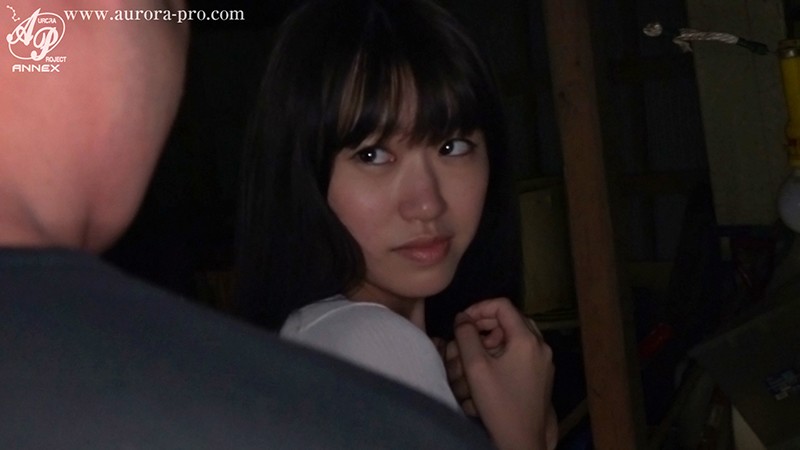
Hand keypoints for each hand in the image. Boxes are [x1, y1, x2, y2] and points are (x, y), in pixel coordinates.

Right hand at [452, 298, 556, 449]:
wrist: (522, 439)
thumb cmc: (498, 403)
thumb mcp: (476, 367)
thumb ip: (466, 336)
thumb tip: (462, 318)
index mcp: (527, 339)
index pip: (502, 305)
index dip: (479, 308)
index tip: (462, 322)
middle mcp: (541, 345)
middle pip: (512, 317)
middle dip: (487, 322)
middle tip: (468, 336)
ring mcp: (545, 360)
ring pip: (518, 333)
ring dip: (496, 336)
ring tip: (478, 352)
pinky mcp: (544, 373)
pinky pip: (524, 348)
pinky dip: (506, 348)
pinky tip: (492, 365)